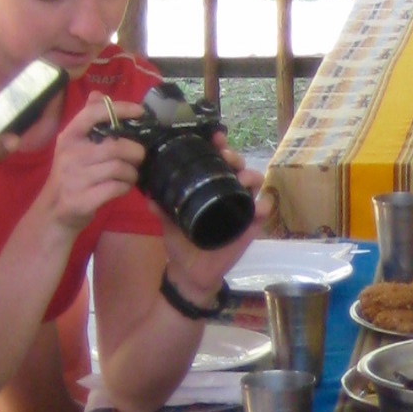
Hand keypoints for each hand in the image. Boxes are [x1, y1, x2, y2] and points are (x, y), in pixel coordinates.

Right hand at [41, 97, 145, 234]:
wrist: (53, 213)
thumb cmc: (70, 177)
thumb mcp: (73, 147)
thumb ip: (88, 122)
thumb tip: (99, 95)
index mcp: (69, 137)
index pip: (93, 114)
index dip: (120, 109)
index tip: (139, 111)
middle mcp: (70, 155)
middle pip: (115, 146)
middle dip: (135, 152)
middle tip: (139, 157)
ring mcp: (75, 178)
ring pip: (119, 168)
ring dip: (132, 172)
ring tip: (131, 175)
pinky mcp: (83, 200)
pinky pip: (116, 188)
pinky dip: (125, 187)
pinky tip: (123, 187)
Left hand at [158, 157, 273, 302]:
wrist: (190, 273)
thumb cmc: (181, 244)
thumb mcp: (168, 223)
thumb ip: (162, 209)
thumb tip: (149, 197)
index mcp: (208, 189)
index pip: (217, 162)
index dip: (218, 147)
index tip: (215, 137)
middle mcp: (226, 195)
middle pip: (239, 167)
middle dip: (236, 157)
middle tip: (226, 157)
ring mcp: (240, 210)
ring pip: (254, 184)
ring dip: (251, 176)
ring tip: (242, 178)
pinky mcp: (250, 228)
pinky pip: (263, 213)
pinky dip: (263, 206)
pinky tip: (257, 206)